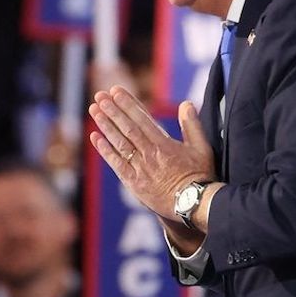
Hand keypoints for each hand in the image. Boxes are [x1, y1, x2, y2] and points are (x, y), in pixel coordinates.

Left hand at [88, 87, 214, 222]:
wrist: (195, 205)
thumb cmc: (200, 176)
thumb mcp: (201, 148)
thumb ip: (192, 125)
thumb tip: (186, 103)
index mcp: (165, 144)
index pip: (142, 119)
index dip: (128, 104)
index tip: (116, 91)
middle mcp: (150, 154)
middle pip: (127, 128)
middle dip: (113, 110)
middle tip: (100, 96)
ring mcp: (140, 168)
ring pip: (119, 143)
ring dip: (105, 125)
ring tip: (94, 110)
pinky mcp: (134, 183)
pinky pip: (116, 164)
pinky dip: (105, 150)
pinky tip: (95, 137)